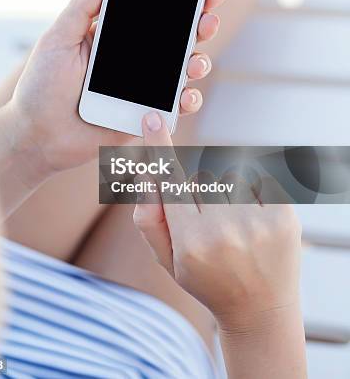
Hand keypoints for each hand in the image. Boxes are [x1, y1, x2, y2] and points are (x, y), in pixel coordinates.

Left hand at [5, 0, 227, 179]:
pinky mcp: (144, 116)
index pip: (153, 12)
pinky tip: (185, 96)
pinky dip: (188, 100)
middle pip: (177, 38)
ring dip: (199, 62)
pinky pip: (174, 107)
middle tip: (208, 18)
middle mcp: (133, 59)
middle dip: (201, 24)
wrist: (36, 136)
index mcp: (116, 36)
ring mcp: (141, 87)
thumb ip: (83, 7)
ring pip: (182, 71)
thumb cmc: (41, 87)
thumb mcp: (59, 40)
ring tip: (194, 62)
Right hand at [133, 115, 301, 331]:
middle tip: (209, 222)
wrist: (260, 310)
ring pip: (227, 175)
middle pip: (199, 176)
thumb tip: (147, 175)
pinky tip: (251, 216)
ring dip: (225, 191)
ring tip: (233, 225)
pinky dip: (250, 189)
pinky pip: (257, 177)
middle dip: (198, 190)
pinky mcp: (283, 215)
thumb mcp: (167, 261)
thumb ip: (148, 219)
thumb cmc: (207, 281)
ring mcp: (257, 223)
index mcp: (191, 244)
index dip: (159, 147)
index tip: (153, 119)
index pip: (170, 181)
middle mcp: (224, 232)